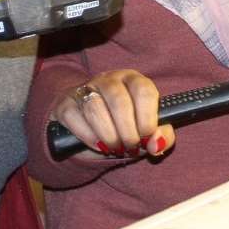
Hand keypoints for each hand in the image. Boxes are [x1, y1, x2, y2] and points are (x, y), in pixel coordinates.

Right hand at [50, 70, 174, 159]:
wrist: (91, 128)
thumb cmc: (125, 127)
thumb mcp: (146, 131)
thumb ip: (162, 136)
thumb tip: (156, 144)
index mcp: (133, 80)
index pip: (143, 90)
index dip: (147, 118)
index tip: (147, 137)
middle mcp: (109, 80)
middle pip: (119, 101)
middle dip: (127, 132)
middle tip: (130, 147)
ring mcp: (85, 89)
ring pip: (95, 109)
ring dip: (109, 136)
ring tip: (115, 148)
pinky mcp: (66, 103)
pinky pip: (75, 118)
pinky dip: (89, 137)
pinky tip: (98, 145)